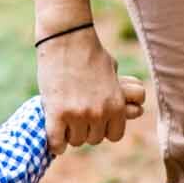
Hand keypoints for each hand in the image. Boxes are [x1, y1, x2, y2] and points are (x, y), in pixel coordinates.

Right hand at [38, 26, 130, 154]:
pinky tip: (55, 139)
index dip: (104, 129)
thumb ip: (117, 91)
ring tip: (64, 121)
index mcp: (117, 105)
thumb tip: (128, 104)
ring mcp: (78, 115)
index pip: (115, 135)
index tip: (95, 123)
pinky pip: (56, 142)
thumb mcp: (112, 71)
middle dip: (86, 130)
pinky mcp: (56, 114)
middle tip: (76, 119)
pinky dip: (56, 144)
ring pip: (76, 141)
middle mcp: (100, 113)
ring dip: (70, 134)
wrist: (67, 38)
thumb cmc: (90, 51)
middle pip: (94, 139)